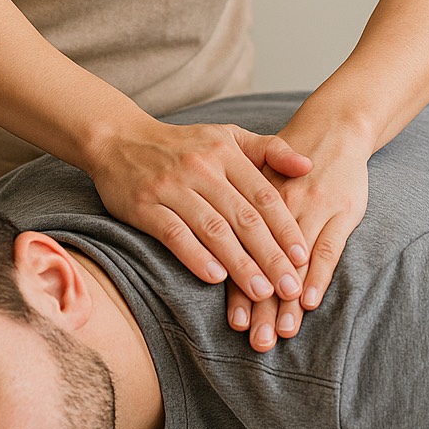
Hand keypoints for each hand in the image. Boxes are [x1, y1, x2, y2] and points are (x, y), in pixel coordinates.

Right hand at [89, 119, 312, 303]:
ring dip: (240, 264)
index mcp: (225, 152)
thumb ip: (269, 149)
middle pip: (242, 217)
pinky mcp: (144, 206)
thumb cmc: (183, 144)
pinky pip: (174, 234)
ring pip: (212, 229)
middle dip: (270, 255)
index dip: (285, 228)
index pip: (262, 195)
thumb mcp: (227, 136)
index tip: (303, 258)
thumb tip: (309, 164)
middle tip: (290, 287)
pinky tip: (216, 279)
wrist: (119, 139)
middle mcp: (200, 168)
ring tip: (262, 292)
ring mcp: (171, 187)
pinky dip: (196, 257)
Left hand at [226, 118, 369, 348]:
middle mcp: (282, 209)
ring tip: (279, 333)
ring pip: (296, 262)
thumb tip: (211, 252)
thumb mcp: (256, 178)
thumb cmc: (288, 163)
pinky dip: (318, 275)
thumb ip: (237, 212)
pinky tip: (308, 301)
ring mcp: (313, 210)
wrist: (331, 130)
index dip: (239, 288)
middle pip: (267, 264)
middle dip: (262, 306)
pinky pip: (328, 248)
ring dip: (288, 300)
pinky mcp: (341, 212)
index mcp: (255, 201)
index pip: (244, 252)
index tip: (235, 324)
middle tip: (256, 343)